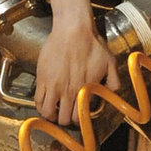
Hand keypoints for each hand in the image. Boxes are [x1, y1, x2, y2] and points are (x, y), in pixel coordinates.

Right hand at [35, 0, 121, 125]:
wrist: (74, 29)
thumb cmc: (92, 44)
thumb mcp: (110, 62)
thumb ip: (113, 81)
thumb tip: (113, 92)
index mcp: (84, 90)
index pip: (78, 118)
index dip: (78, 120)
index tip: (77, 116)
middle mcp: (68, 91)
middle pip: (62, 120)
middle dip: (64, 120)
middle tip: (64, 114)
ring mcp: (53, 85)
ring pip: (46, 112)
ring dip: (50, 114)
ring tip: (53, 109)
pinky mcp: (42, 77)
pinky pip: (37, 99)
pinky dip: (40, 104)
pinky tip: (45, 100)